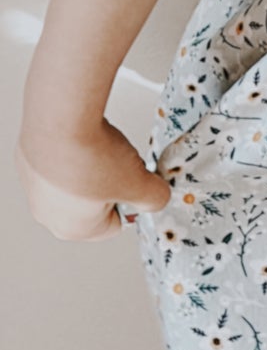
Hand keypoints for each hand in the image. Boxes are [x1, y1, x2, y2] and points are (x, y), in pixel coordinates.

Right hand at [15, 118, 171, 241]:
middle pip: (95, 202)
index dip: (131, 200)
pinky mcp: (27, 160)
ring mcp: (34, 187)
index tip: (136, 182)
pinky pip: (59, 160)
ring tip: (99, 148)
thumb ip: (154, 198)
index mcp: (73, 229)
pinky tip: (81, 137)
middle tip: (118, 164)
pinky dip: (71, 149)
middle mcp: (47, 213)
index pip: (115, 224)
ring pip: (76, 180)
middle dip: (111, 183)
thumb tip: (156, 198)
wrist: (60, 120)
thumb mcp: (141, 184)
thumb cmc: (90, 157)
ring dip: (91, 165)